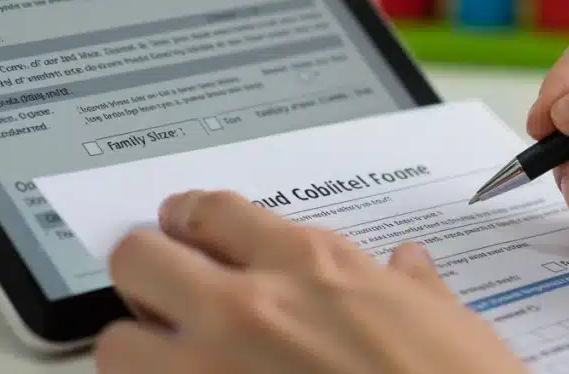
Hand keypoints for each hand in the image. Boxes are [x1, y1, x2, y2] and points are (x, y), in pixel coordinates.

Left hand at [97, 190, 526, 373]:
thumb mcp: (450, 323)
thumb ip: (413, 288)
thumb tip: (408, 267)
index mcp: (311, 266)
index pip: (211, 211)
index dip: (190, 218)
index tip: (188, 230)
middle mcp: (249, 308)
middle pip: (139, 258)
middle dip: (148, 269)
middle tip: (168, 285)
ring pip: (118, 343)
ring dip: (140, 348)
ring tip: (169, 357)